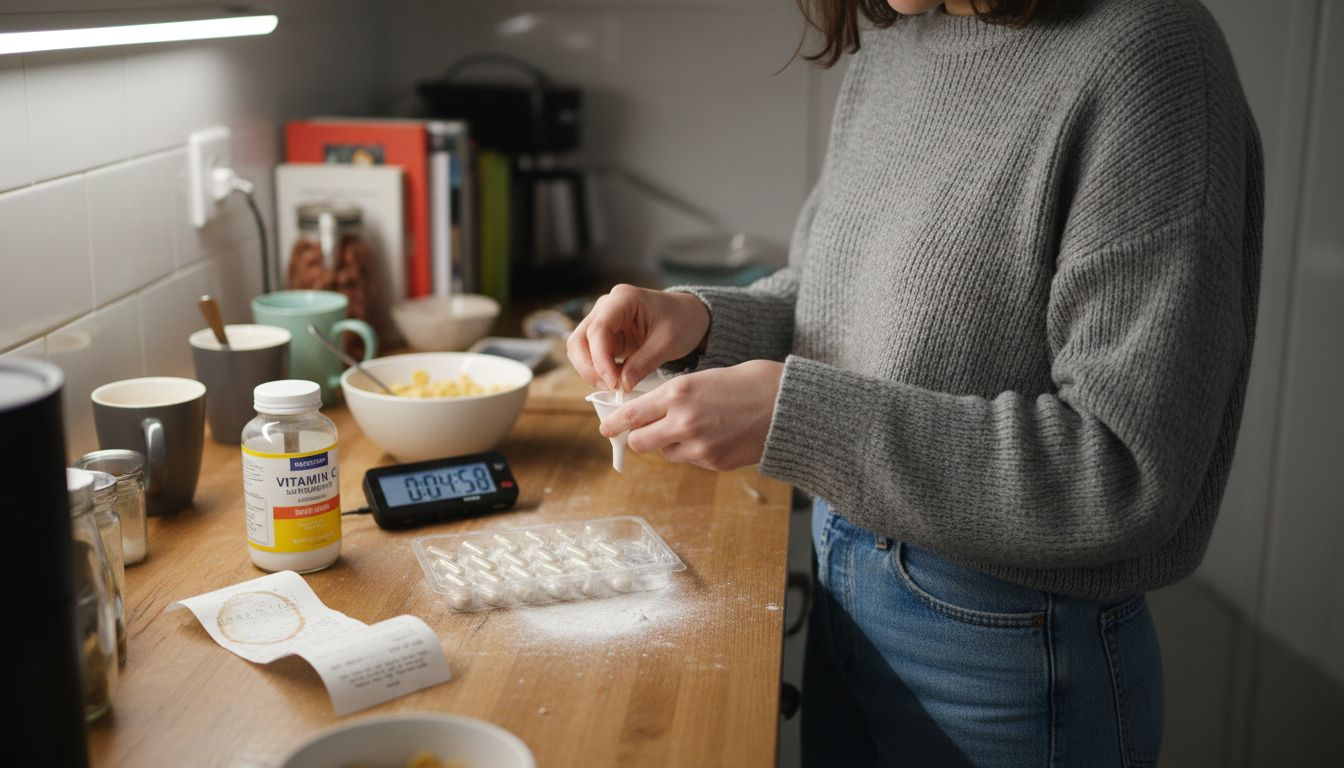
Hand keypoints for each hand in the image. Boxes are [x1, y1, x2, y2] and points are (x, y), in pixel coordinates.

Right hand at [567, 284, 710, 391]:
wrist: (688, 316)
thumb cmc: (682, 321)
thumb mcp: (667, 343)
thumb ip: (643, 363)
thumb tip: (622, 386)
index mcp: (623, 299)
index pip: (598, 330)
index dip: (600, 360)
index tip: (613, 383)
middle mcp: (605, 306)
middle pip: (579, 339)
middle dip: (590, 368)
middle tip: (610, 388)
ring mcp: (602, 320)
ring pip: (579, 349)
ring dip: (591, 371)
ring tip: (614, 387)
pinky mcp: (605, 336)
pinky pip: (590, 355)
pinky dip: (598, 371)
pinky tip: (616, 381)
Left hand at [600, 360, 783, 471]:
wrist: (789, 406)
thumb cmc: (749, 382)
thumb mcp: (704, 378)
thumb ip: (674, 396)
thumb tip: (648, 411)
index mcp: (678, 393)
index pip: (631, 414)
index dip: (614, 422)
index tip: (606, 426)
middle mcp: (683, 422)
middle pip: (640, 441)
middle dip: (637, 437)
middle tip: (640, 432)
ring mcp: (698, 447)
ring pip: (664, 453)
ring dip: (667, 443)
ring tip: (692, 427)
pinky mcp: (713, 463)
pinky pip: (689, 460)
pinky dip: (692, 451)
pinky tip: (713, 435)